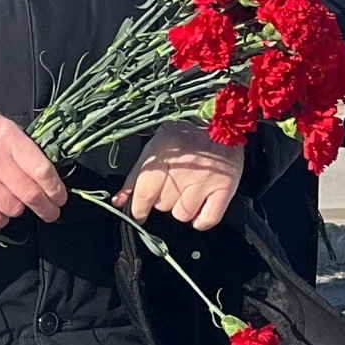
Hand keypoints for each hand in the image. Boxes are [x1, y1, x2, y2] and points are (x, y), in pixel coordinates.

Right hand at [0, 110, 65, 229]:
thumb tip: (51, 180)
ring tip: (16, 200)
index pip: (41, 171)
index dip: (56, 189)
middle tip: (52, 212)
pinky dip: (1, 217)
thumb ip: (28, 152)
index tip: (60, 198)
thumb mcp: (9, 130)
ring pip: (13, 209)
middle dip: (47, 208)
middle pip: (30, 194)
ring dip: (20, 209)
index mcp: (9, 139)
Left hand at [115, 125, 244, 231]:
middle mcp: (184, 169)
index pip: (144, 193)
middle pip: (163, 205)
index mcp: (164, 154)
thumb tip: (119, 201)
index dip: (139, 208)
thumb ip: (135, 176)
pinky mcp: (224, 189)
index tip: (139, 213)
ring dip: (182, 208)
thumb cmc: (187, 135)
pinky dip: (201, 219)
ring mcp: (205, 180)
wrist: (224, 123)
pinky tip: (200, 204)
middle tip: (174, 183)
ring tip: (188, 190)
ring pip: (182, 215)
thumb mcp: (155, 147)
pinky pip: (206, 220)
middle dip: (164, 199)